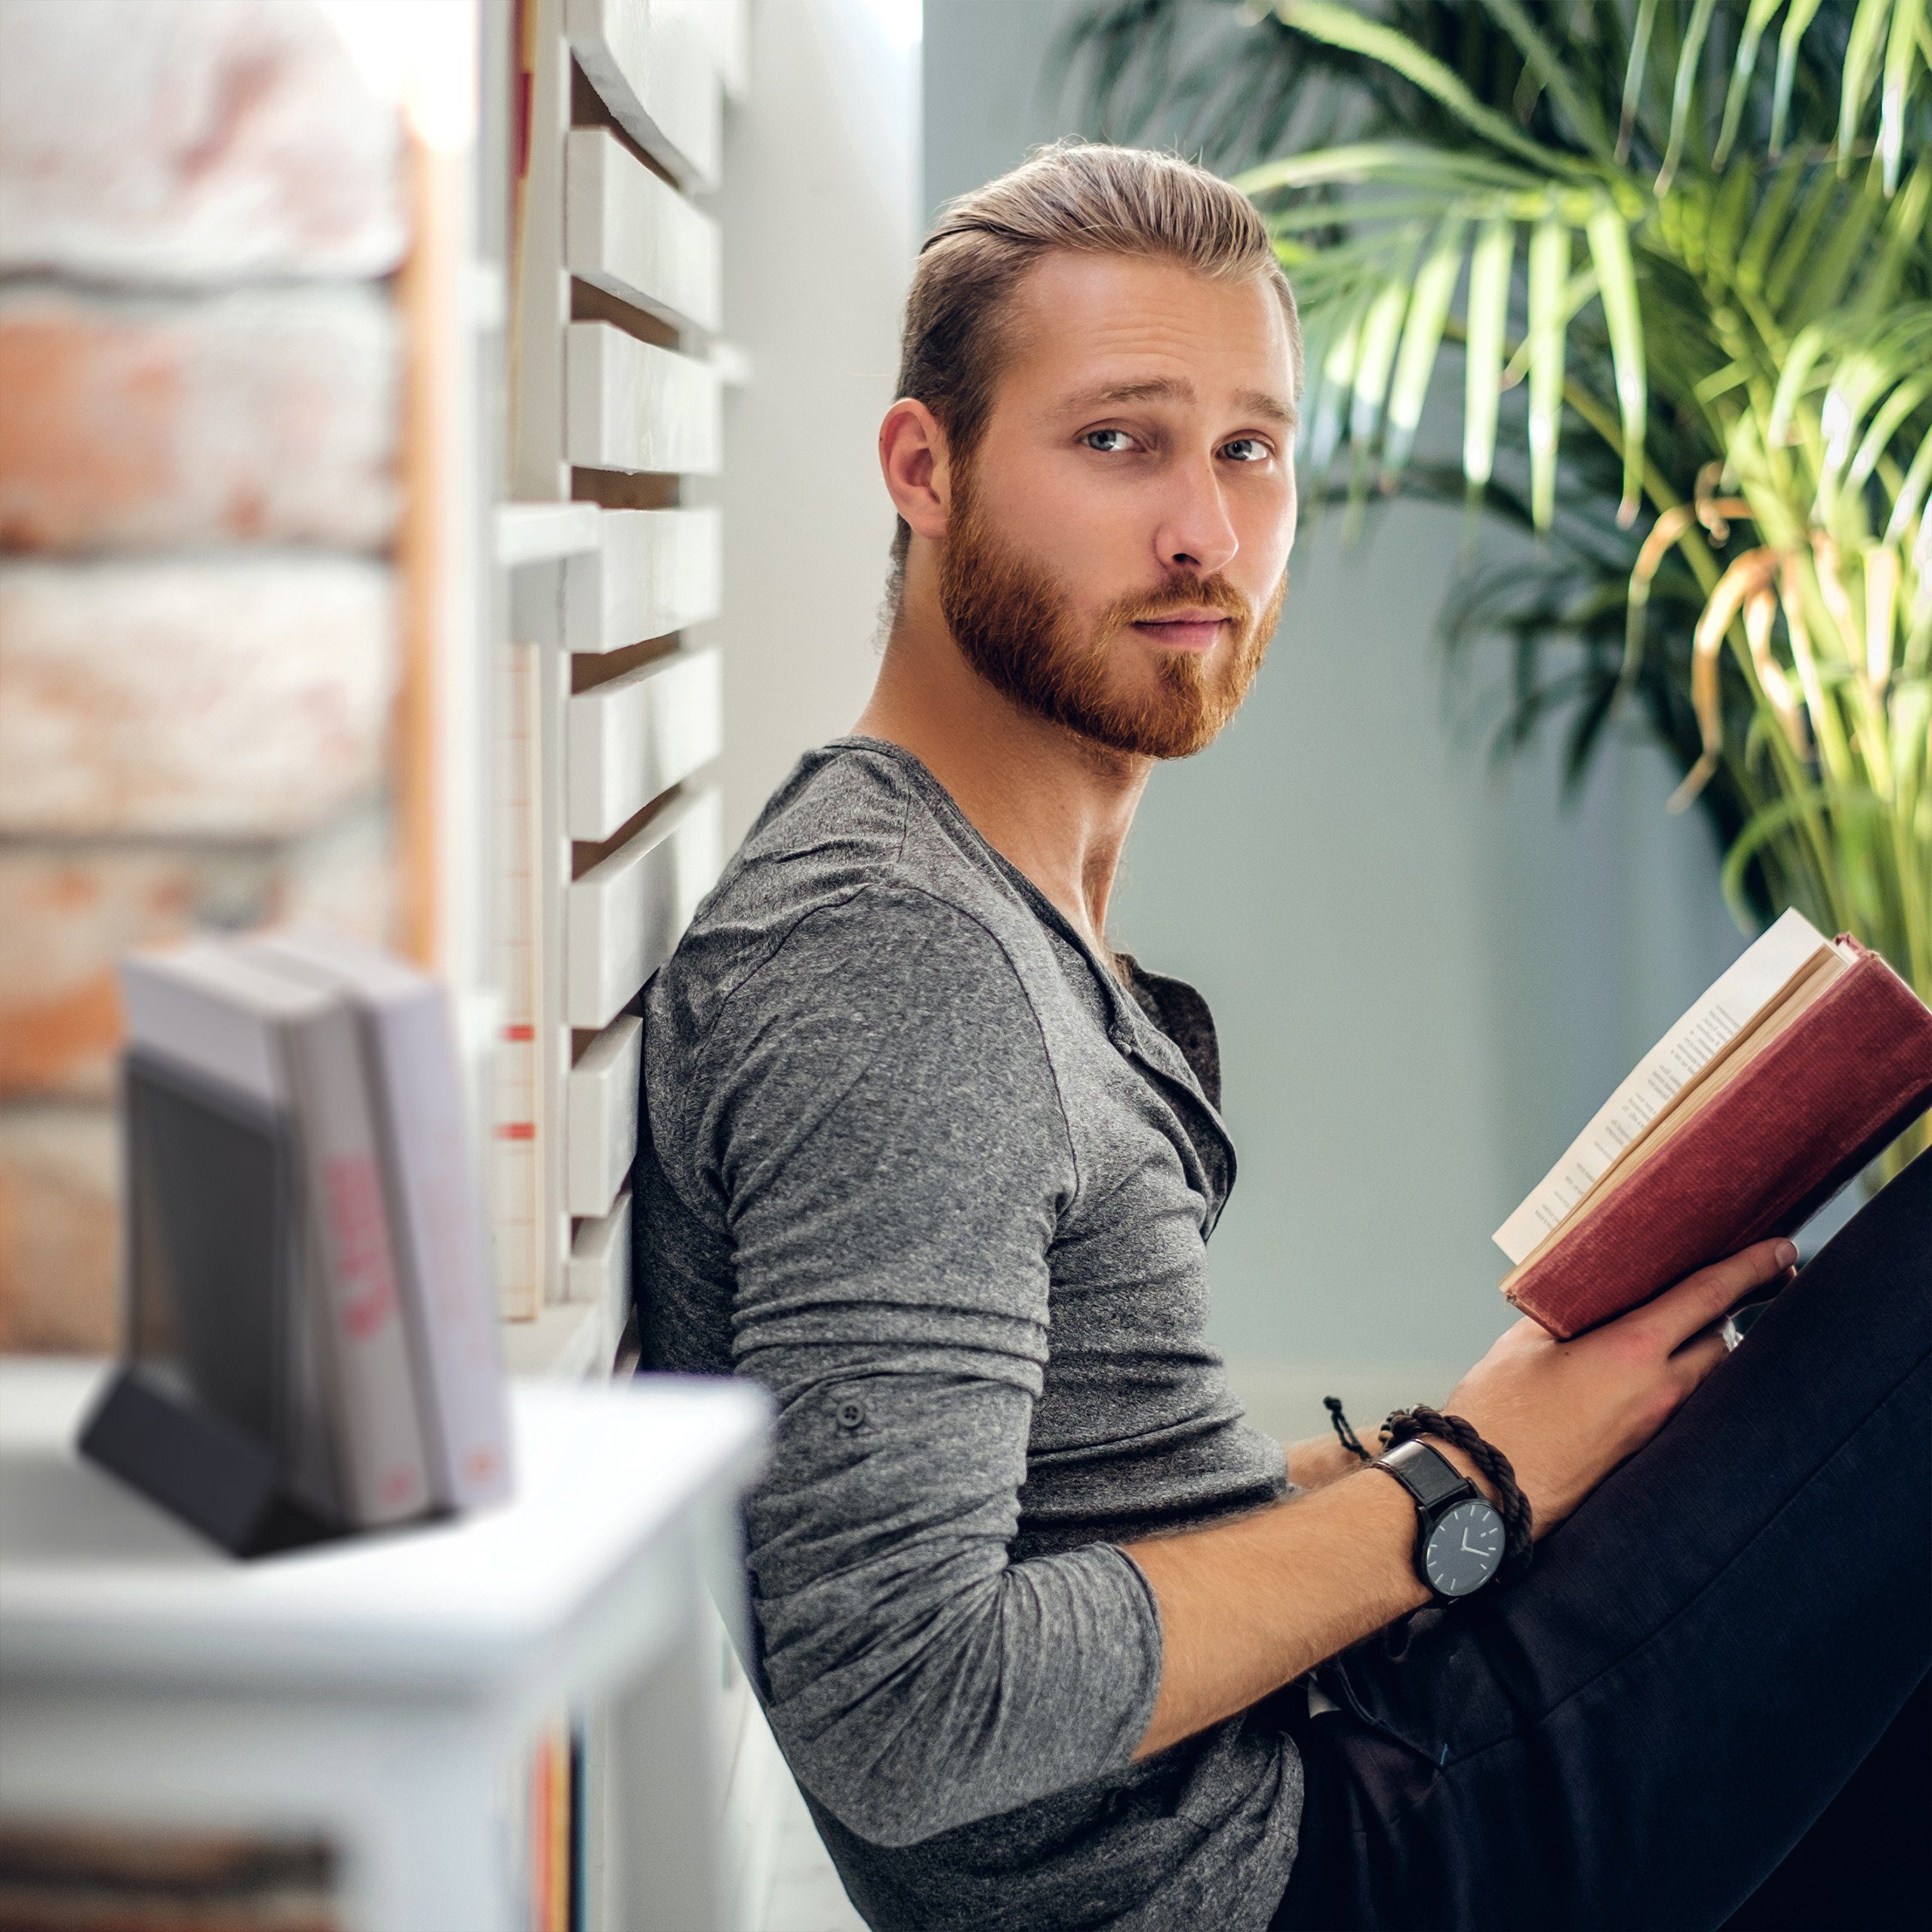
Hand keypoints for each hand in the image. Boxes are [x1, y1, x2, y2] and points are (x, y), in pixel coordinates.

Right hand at [1439, 1239, 1797, 1535]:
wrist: (1485, 1490)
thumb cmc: (1497, 1413)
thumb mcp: (1524, 1343)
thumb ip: (1566, 1312)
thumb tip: (1588, 1294)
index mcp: (1631, 1351)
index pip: (1709, 1297)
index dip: (1752, 1267)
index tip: (1783, 1250)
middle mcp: (1658, 1390)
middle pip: (1722, 1339)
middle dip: (1737, 1310)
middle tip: (1751, 1285)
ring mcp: (1656, 1426)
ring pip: (1706, 1375)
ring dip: (1706, 1347)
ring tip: (1695, 1325)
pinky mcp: (1643, 1452)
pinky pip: (1682, 1403)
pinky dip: (1682, 1377)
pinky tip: (1656, 1368)